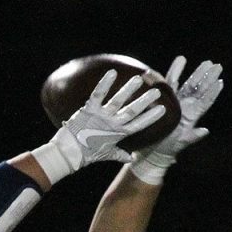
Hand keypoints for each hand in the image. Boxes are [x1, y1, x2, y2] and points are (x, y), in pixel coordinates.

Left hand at [32, 70, 165, 185]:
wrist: (68, 153)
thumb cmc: (88, 154)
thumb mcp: (107, 155)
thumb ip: (120, 155)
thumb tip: (131, 159)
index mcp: (118, 134)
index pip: (139, 125)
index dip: (151, 117)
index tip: (163, 108)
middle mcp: (112, 125)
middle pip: (132, 111)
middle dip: (144, 101)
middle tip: (156, 91)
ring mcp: (101, 117)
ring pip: (118, 101)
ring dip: (128, 90)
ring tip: (138, 79)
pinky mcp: (89, 110)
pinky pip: (98, 95)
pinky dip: (104, 84)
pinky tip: (112, 72)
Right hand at [131, 57, 222, 182]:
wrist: (154, 148)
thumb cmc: (169, 147)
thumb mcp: (182, 142)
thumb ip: (194, 136)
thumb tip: (205, 131)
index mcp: (192, 116)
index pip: (205, 102)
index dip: (213, 93)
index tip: (220, 82)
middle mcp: (186, 106)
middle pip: (199, 89)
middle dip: (207, 77)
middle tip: (217, 66)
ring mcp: (177, 101)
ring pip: (188, 84)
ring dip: (197, 73)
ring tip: (207, 63)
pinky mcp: (165, 99)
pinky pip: (170, 83)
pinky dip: (176, 71)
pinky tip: (181, 60)